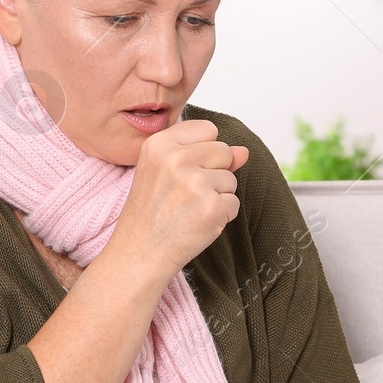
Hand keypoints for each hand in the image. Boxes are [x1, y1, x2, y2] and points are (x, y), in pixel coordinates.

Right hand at [111, 118, 249, 281]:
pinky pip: (234, 203)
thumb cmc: (150, 214)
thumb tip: (243, 151)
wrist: (140, 253)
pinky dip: (221, 216)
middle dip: (214, 173)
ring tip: (189, 209)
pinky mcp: (212, 208)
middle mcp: (177, 159)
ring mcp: (196, 183)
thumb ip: (204, 153)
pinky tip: (197, 222)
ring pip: (231, 178)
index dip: (203, 151)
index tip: (185, 170)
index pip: (207, 129)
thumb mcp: (165, 172)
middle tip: (185, 194)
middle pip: (224, 151)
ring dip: (217, 196)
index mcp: (160, 144)